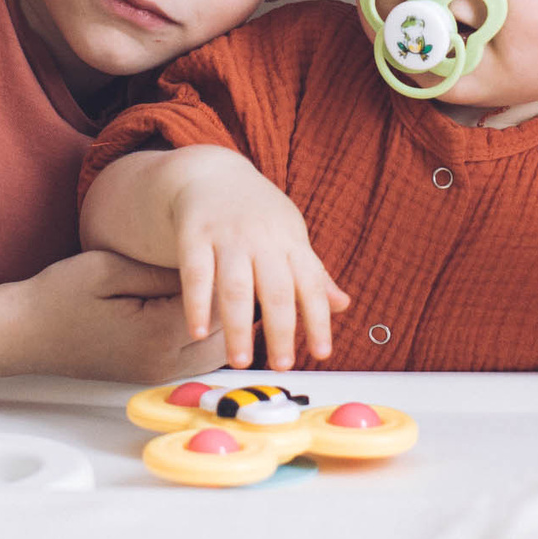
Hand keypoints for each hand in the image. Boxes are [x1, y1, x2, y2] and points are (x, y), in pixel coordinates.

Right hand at [12, 249, 228, 383]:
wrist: (22, 334)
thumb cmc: (59, 296)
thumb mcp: (109, 269)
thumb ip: (160, 272)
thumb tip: (205, 266)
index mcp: (157, 333)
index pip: (219, 306)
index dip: (231, 278)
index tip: (239, 250)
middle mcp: (163, 363)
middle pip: (227, 336)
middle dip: (237, 305)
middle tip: (241, 267)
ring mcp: (157, 375)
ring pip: (216, 353)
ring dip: (226, 325)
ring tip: (232, 287)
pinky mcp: (149, 376)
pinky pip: (196, 360)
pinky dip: (208, 337)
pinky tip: (206, 309)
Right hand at [163, 145, 348, 369]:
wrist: (212, 173)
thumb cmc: (258, 214)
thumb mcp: (291, 236)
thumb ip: (313, 273)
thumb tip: (344, 305)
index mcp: (291, 241)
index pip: (310, 284)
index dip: (318, 320)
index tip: (322, 353)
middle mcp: (262, 239)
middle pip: (275, 289)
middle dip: (280, 330)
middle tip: (281, 365)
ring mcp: (227, 236)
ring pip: (235, 286)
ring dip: (238, 326)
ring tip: (239, 361)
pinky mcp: (194, 235)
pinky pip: (195, 273)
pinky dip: (196, 304)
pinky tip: (198, 332)